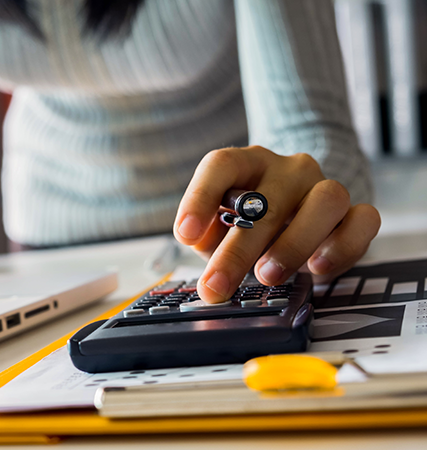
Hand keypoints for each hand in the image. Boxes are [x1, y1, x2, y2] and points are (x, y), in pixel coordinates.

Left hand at [174, 146, 379, 303]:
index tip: (185, 235)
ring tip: (267, 276)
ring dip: (292, 244)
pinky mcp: (354, 212)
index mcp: (247, 164)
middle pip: (266, 200)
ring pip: (324, 201)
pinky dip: (342, 246)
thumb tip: (203, 247)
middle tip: (217, 286)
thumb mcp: (220, 230)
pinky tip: (317, 269)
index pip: (222, 165)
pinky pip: (363, 220)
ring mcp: (324, 187)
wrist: (297, 216)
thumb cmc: (250, 225)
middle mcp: (288, 169)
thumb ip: (208, 236)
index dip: (200, 198)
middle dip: (237, 251)